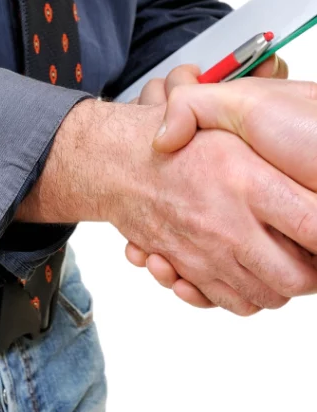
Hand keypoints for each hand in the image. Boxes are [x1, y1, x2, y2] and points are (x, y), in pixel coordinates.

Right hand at [19, 94, 316, 315]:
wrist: (114, 164)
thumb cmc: (178, 142)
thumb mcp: (229, 109)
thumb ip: (266, 116)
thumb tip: (308, 164)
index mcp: (248, 183)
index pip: (314, 227)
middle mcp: (228, 226)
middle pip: (298, 276)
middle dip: (314, 270)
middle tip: (311, 249)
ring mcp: (205, 253)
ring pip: (266, 295)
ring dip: (280, 285)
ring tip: (281, 260)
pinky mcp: (187, 269)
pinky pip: (230, 301)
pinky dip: (243, 296)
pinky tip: (244, 273)